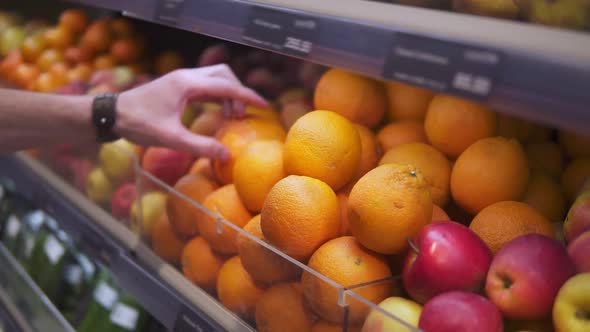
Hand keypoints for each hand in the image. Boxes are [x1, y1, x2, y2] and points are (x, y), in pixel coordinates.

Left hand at [115, 64, 267, 160]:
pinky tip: (218, 112)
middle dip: (238, 93)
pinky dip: (217, 96)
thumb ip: (200, 146)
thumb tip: (227, 155)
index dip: (247, 96)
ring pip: (215, 78)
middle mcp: (186, 76)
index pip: (226, 86)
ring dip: (228, 94)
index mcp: (187, 84)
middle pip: (224, 75)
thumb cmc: (138, 124)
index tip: (264, 105)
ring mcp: (182, 79)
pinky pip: (206, 85)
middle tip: (242, 116)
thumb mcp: (170, 138)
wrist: (111, 113)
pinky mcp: (178, 85)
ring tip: (231, 118)